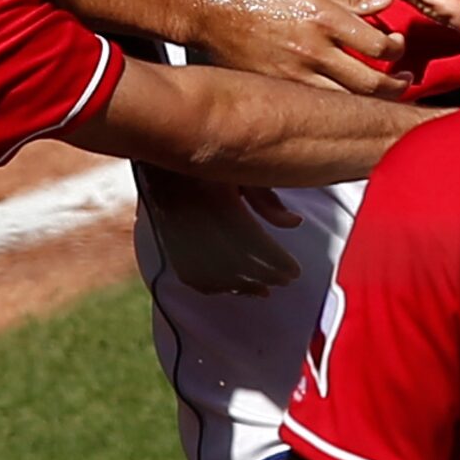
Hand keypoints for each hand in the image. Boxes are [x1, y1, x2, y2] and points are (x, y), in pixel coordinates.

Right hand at [138, 164, 302, 294]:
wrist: (163, 168)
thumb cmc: (208, 168)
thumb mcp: (240, 173)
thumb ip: (267, 198)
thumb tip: (296, 222)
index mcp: (218, 203)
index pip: (255, 243)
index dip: (277, 262)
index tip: (295, 271)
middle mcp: (199, 226)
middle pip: (239, 264)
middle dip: (266, 276)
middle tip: (286, 280)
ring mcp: (182, 242)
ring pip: (217, 277)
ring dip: (244, 287)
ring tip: (264, 290)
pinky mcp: (172, 250)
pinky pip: (194, 278)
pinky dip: (216, 288)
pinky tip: (233, 290)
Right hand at [189, 0, 408, 95]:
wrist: (211, 10)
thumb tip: (384, 4)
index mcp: (323, 19)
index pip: (378, 46)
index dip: (396, 49)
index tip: (397, 46)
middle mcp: (311, 51)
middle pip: (370, 83)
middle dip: (396, 85)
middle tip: (403, 79)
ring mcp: (294, 76)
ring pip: (347, 102)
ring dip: (371, 101)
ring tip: (382, 93)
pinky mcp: (279, 90)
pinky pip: (317, 105)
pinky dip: (338, 106)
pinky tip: (346, 98)